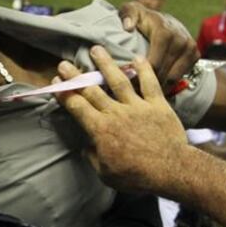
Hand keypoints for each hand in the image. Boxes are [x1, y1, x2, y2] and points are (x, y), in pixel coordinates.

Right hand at [55, 47, 187, 194]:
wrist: (170, 169)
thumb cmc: (137, 176)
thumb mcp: (106, 174)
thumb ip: (93, 157)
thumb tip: (86, 147)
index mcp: (100, 129)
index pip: (77, 107)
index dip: (64, 94)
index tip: (55, 84)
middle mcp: (115, 112)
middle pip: (91, 90)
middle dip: (76, 76)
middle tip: (65, 64)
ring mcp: (137, 106)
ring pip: (118, 80)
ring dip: (105, 64)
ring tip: (96, 50)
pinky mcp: (157, 104)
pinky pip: (149, 83)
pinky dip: (144, 69)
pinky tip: (137, 58)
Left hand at [117, 1, 199, 88]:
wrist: (167, 20)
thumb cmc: (143, 19)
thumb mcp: (133, 11)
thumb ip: (128, 14)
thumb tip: (127, 26)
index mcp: (165, 31)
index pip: (154, 63)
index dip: (140, 76)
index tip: (128, 85)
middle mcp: (181, 39)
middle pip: (163, 73)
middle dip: (147, 85)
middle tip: (133, 94)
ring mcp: (190, 48)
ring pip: (173, 78)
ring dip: (158, 88)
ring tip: (143, 95)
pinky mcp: (195, 55)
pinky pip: (181, 77)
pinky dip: (168, 85)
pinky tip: (156, 89)